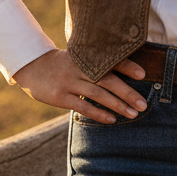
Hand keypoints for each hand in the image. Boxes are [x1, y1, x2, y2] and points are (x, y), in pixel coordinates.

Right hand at [13, 49, 147, 123]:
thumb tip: (127, 73)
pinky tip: (111, 119)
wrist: (33, 67)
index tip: (142, 74)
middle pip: (107, 79)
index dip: (126, 66)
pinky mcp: (59, 97)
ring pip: (97, 94)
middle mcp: (78, 68)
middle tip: (143, 103)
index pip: (109, 60)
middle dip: (127, 92)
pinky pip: (81, 106)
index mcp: (86, 56)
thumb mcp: (79, 57)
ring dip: (117, 105)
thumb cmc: (64, 64)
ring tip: (133, 113)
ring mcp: (68, 82)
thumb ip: (98, 63)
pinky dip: (98, 113)